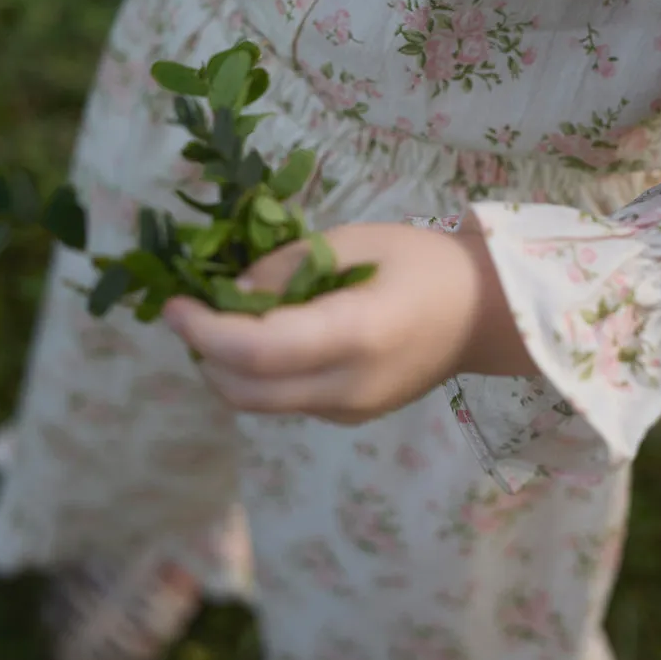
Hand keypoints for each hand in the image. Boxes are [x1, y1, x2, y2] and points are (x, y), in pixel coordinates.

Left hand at [163, 221, 539, 424]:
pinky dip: (258, 374)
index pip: (255, 350)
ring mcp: (349, 410)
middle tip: (191, 309)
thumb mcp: (352, 242)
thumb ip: (287, 269)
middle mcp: (347, 386)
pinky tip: (265, 337)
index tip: (174, 303)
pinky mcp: (350, 417)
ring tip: (222, 321)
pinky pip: (285, 402)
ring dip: (225, 367)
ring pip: (259, 403)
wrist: (486, 314)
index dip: (202, 330)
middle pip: (244, 390)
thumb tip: (231, 294)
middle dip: (203, 353)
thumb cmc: (424, 262)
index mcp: (353, 335)